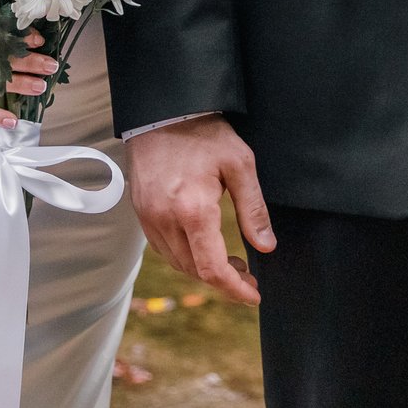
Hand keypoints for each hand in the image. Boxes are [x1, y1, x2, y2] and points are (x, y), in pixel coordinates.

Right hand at [126, 114, 275, 305]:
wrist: (163, 112)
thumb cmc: (204, 134)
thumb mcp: (240, 165)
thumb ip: (253, 209)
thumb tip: (266, 246)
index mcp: (194, 210)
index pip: (212, 269)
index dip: (235, 290)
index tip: (253, 295)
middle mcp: (166, 220)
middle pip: (194, 271)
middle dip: (223, 281)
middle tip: (247, 275)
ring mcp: (149, 217)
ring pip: (177, 263)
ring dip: (203, 270)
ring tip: (229, 262)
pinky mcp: (141, 212)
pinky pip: (162, 248)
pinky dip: (184, 256)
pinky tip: (201, 246)